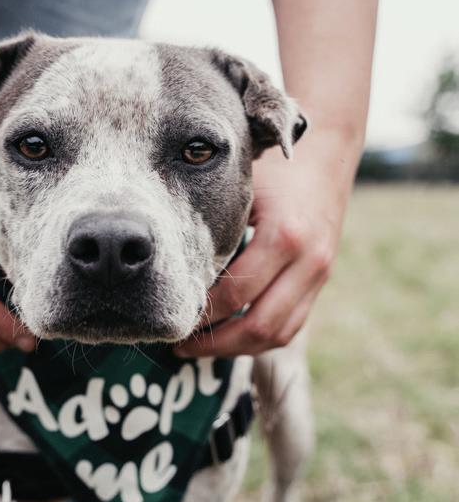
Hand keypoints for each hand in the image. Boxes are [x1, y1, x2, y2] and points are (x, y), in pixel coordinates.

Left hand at [176, 131, 357, 357]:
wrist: (328, 152)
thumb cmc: (274, 169)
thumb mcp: (243, 191)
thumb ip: (216, 231)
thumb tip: (176, 271)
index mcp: (284, 238)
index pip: (236, 297)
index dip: (203, 315)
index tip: (174, 318)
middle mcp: (308, 263)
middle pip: (259, 326)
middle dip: (216, 344)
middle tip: (181, 346)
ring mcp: (319, 275)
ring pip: (279, 334)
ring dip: (238, 349)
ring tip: (202, 348)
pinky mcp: (321, 281)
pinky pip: (292, 325)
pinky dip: (260, 338)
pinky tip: (231, 336)